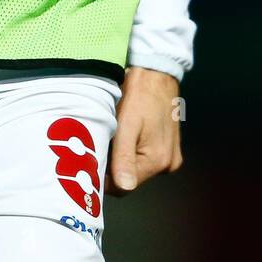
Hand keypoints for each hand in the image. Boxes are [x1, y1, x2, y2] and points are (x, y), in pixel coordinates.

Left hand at [105, 66, 182, 196]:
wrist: (157, 73)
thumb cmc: (140, 94)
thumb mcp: (127, 124)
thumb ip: (124, 157)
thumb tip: (125, 187)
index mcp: (158, 161)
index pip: (123, 187)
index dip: (104, 178)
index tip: (91, 161)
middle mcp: (168, 165)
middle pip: (130, 178)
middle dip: (113, 166)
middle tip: (101, 144)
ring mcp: (170, 158)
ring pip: (136, 169)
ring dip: (122, 158)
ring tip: (114, 136)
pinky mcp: (169, 149)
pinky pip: (145, 159)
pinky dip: (133, 151)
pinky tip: (127, 135)